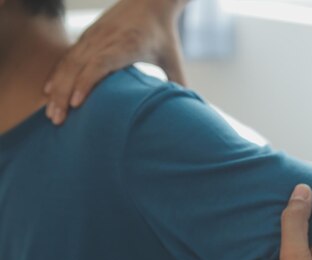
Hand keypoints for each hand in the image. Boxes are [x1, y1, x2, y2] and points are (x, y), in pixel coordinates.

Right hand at [45, 0, 187, 124]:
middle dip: (65, 94)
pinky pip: (67, 58)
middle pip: (78, 67)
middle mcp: (106, 39)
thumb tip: (186, 114)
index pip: (102, 63)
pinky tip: (49, 93)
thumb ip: (179, 84)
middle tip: (58, 120)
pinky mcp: (86, 38)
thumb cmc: (164, 35)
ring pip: (69, 63)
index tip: (78, 103)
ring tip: (51, 114)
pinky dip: (57, 76)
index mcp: (128, 44)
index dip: (88, 82)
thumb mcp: (174, 58)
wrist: (149, 2)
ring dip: (57, 89)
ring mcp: (93, 38)